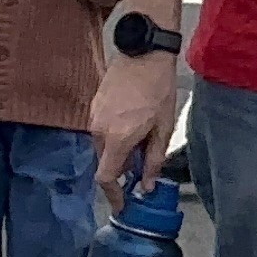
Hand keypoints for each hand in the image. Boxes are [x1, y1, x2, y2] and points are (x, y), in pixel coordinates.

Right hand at [90, 54, 181, 202]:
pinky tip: (133, 123)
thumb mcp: (163, 127)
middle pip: (105, 163)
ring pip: (103, 147)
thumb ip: (154, 159)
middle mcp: (99, 131)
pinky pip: (102, 131)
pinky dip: (115, 136)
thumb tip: (148, 185)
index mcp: (117, 138)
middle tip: (144, 164)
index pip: (106, 178)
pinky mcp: (94, 106)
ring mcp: (93, 117)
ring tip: (143, 137)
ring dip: (120, 151)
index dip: (113, 195)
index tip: (123, 204)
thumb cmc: (158, 88)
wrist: (143, 52)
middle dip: (123, 170)